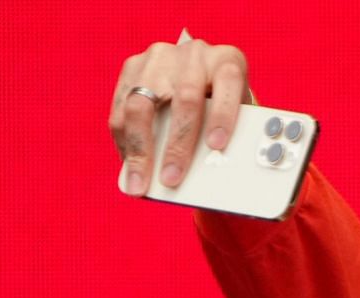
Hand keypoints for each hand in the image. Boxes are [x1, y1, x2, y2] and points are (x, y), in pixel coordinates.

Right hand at [110, 33, 250, 194]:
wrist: (202, 72)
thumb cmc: (225, 104)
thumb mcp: (238, 114)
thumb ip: (234, 137)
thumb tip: (218, 182)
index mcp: (227, 62)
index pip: (228, 85)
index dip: (223, 116)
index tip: (217, 146)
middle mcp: (194, 54)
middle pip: (184, 100)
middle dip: (177, 145)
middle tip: (172, 179)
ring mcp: (160, 57)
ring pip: (144, 103)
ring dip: (140, 148)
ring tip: (140, 180)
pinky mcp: (133, 66)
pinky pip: (121, 106)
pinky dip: (123, 139)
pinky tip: (127, 163)